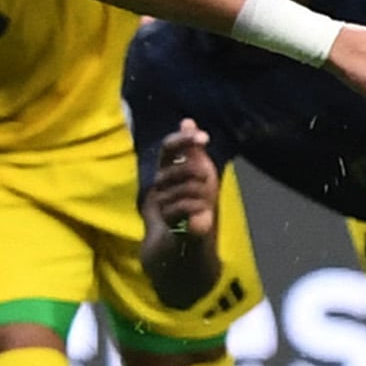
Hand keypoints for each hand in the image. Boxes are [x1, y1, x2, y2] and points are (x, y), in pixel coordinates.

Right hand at [147, 120, 218, 240]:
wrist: (183, 245)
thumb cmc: (193, 206)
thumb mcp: (199, 175)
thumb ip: (192, 150)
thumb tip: (187, 120)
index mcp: (167, 170)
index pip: (169, 147)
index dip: (184, 140)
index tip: (204, 137)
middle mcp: (159, 184)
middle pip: (175, 168)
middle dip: (195, 171)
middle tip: (207, 177)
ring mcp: (158, 203)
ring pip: (180, 188)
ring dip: (199, 193)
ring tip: (206, 201)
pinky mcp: (163, 222)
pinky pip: (180, 206)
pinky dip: (195, 207)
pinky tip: (202, 212)